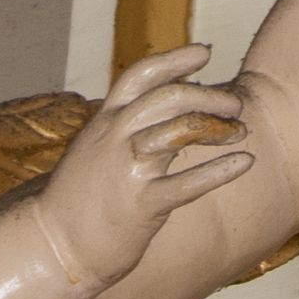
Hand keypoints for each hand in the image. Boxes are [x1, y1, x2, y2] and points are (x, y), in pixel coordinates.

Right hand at [30, 46, 254, 291]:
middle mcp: (115, 138)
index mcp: (103, 122)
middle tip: (236, 105)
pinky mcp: (142, 204)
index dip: (175, 59)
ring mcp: (128, 169)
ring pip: (182, 130)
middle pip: (171, 97)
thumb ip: (123, 131)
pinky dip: (222, 170)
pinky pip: (190, 182)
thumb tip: (162, 116)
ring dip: (219, 127)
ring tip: (241, 132)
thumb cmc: (77, 202)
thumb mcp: (92, 153)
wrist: (52, 246)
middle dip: (211, 96)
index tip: (205, 53)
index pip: (141, 75)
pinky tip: (246, 163)